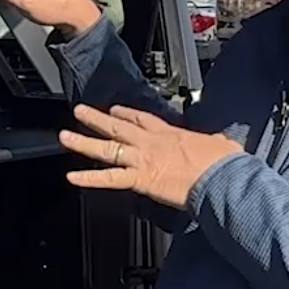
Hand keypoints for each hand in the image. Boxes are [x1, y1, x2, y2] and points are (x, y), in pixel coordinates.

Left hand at [60, 103, 244, 209]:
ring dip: (83, 142)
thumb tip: (224, 143)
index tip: (116, 109)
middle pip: (118, 126)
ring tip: (64, 136)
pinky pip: (109, 178)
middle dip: (97, 118)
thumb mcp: (222, 145)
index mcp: (170, 133)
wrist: (221, 177)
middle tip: (79, 111)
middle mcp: (151, 142)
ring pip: (107, 147)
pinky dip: (89, 179)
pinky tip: (72, 177)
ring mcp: (143, 159)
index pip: (143, 119)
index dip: (126, 113)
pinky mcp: (140, 178)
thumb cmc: (224, 164)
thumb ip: (217, 143)